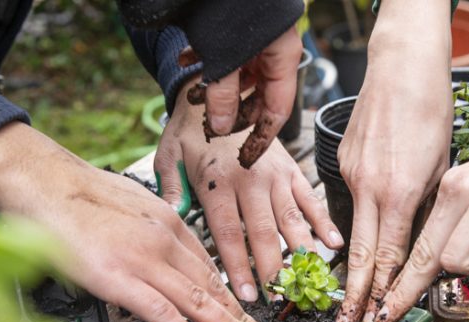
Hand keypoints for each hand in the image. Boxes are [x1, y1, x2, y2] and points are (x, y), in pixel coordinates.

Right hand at [0, 123, 272, 321]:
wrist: (42, 181)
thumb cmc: (72, 192)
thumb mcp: (125, 202)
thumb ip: (144, 229)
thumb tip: (147, 251)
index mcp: (166, 219)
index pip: (206, 262)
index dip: (227, 291)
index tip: (240, 309)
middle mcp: (164, 239)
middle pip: (212, 284)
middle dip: (241, 314)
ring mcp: (145, 260)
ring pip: (199, 301)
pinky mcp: (122, 279)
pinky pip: (166, 315)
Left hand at [158, 77, 342, 300]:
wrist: (219, 91)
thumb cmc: (190, 127)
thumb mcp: (168, 155)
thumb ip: (170, 189)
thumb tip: (174, 219)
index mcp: (217, 182)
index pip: (228, 234)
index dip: (237, 267)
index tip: (244, 294)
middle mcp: (248, 179)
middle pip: (262, 233)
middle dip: (270, 269)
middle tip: (277, 298)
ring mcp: (273, 173)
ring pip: (289, 219)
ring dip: (297, 252)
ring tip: (305, 279)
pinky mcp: (290, 167)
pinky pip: (308, 197)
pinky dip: (322, 222)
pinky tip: (331, 244)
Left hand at [184, 28, 302, 166]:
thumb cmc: (228, 7)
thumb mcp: (226, 57)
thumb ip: (223, 94)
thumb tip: (220, 127)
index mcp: (282, 58)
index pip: (277, 111)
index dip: (261, 139)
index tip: (245, 159)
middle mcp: (273, 50)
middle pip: (258, 96)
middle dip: (229, 112)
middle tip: (207, 126)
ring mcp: (256, 39)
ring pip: (238, 76)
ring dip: (214, 88)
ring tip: (192, 96)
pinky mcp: (237, 28)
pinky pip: (224, 53)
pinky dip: (206, 61)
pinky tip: (186, 62)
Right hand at [330, 0, 452, 321]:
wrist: (401, 65)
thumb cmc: (431, 109)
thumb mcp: (443, 167)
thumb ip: (427, 208)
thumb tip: (422, 241)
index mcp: (399, 192)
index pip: (386, 255)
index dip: (380, 291)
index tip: (375, 316)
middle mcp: (368, 187)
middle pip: (358, 253)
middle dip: (353, 294)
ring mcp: (351, 174)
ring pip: (352, 228)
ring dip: (353, 264)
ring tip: (348, 295)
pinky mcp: (344, 161)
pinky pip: (351, 200)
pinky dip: (359, 220)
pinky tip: (365, 229)